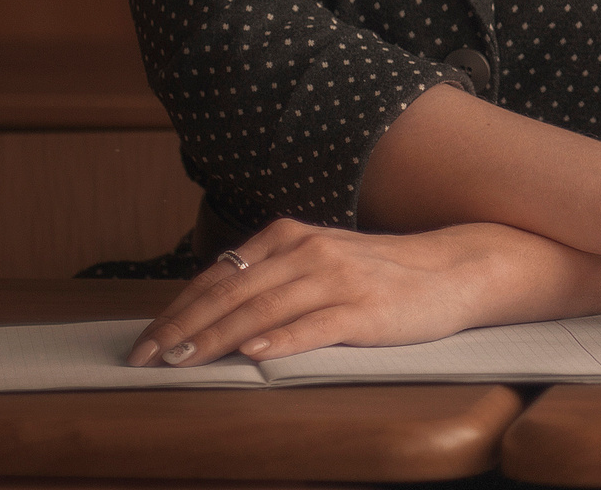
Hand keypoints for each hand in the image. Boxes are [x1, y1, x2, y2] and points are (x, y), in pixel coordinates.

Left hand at [123, 218, 600, 367]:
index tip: (144, 342)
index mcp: (292, 236)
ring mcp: (337, 278)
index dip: (176, 309)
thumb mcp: (320, 261)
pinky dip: (281, 341)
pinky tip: (255, 357)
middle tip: (146, 360)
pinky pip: (314, 325)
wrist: (456, 269)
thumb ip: (272, 277)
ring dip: (218, 339)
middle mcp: (309, 250)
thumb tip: (212, 309)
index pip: (219, 275)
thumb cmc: (383, 273)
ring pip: (263, 310)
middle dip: (182, 329)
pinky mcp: (366, 309)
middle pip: (231, 292)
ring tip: (184, 364)